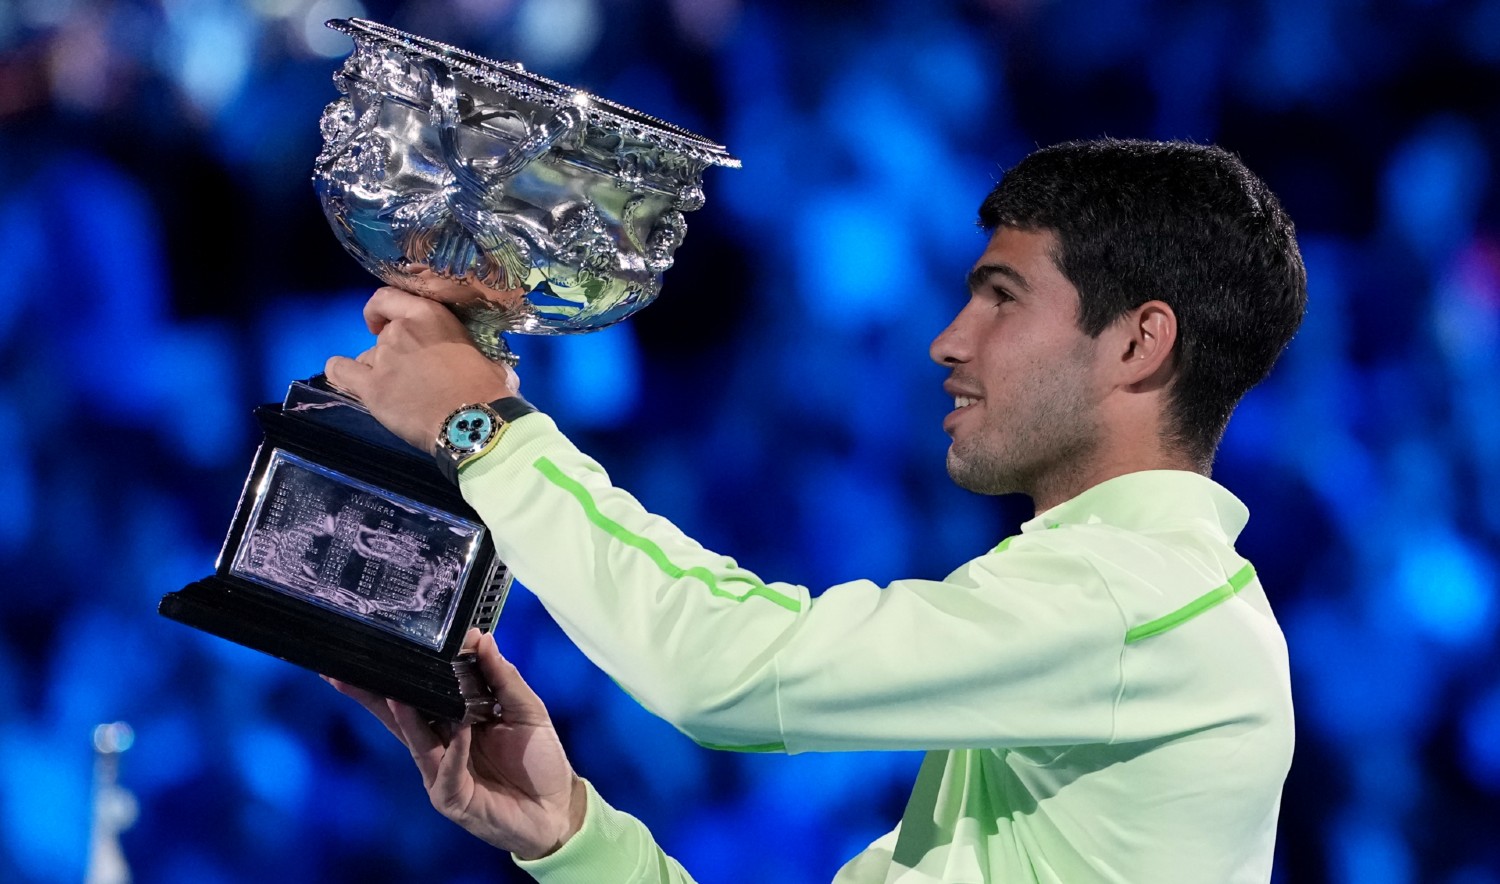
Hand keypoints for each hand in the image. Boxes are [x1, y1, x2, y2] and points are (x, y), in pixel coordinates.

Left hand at [325, 287, 521, 452]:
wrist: (474, 421)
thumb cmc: (486, 388)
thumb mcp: (479, 354)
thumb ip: (460, 350)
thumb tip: (474, 365)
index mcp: (428, 315)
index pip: (387, 297)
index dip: (379, 309)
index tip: (382, 322)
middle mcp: (400, 330)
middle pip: (382, 335)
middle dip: (391, 351)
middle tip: (410, 373)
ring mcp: (382, 358)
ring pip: (366, 357)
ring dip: (376, 369)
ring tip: (397, 392)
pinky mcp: (370, 387)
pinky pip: (341, 371)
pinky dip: (340, 372)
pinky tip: (346, 379)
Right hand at [325, 631, 585, 859]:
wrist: (558, 809)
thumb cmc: (539, 760)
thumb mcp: (526, 709)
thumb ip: (502, 676)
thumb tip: (481, 638)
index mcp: (454, 718)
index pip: (420, 691)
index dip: (400, 671)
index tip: (382, 644)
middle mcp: (441, 743)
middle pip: (400, 715)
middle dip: (372, 694)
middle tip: (345, 672)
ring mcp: (442, 772)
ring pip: (416, 741)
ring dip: (406, 718)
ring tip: (394, 694)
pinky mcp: (452, 797)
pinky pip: (448, 771)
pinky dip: (454, 751)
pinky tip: (460, 732)